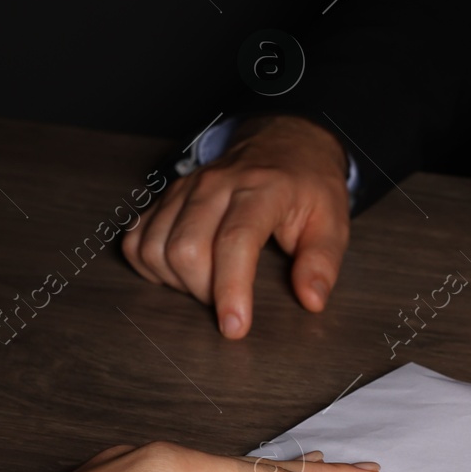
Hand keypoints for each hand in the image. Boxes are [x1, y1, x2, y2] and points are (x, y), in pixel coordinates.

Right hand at [121, 115, 350, 338]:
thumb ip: (322, 262)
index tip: (235, 328)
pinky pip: (137, 238)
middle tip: (230, 300)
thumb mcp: (333, 222)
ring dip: (177, 281)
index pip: (235, 241)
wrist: (284, 143)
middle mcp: (216, 184)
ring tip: (209, 283)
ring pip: (155, 246)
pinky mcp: (166, 196)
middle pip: (185, 249)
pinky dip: (150, 265)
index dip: (231, 289)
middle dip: (203, 291)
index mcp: (262, 189)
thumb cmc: (308, 187)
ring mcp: (186, 188)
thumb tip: (311, 301)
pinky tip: (180, 270)